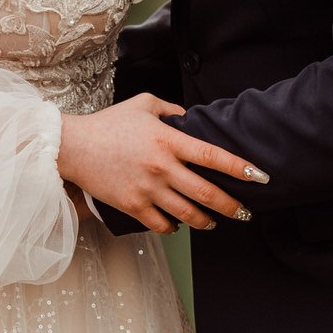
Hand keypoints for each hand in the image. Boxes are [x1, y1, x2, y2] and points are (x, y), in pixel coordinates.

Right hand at [58, 96, 266, 234]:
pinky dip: (175, 228)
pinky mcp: (132, 206)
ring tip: (215, 221)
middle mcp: (162, 168)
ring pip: (188, 215)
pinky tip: (178, 224)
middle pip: (207, 194)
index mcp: (168, 141)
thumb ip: (172, 110)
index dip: (240, 168)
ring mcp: (147, 190)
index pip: (213, 156)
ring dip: (207, 221)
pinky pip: (162, 226)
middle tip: (245, 212)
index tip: (260, 177)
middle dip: (233, 206)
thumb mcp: (143, 104)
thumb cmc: (108, 123)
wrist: (72, 147)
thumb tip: (192, 119)